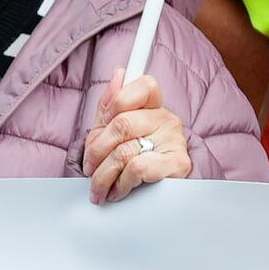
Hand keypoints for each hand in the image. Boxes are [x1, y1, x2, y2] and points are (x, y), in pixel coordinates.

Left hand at [85, 71, 196, 202]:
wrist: (149, 195)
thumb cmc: (128, 159)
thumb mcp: (110, 130)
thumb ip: (110, 104)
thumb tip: (119, 73)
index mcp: (153, 106)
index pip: (143, 85)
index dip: (116, 102)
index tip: (104, 123)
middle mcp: (167, 119)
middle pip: (122, 123)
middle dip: (97, 150)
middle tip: (90, 167)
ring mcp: (175, 141)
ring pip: (125, 151)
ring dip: (103, 175)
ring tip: (100, 187)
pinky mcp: (178, 165)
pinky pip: (138, 169)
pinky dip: (121, 184)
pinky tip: (118, 190)